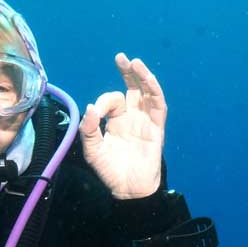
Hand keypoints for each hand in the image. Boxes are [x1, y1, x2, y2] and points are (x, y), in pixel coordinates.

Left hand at [79, 52, 166, 198]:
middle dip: (128, 72)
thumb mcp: (92, 150)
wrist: (127, 189)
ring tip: (135, 63)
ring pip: (147, 93)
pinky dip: (154, 91)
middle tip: (121, 57)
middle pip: (133, 88)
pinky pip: (158, 106)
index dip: (103, 102)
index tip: (96, 112)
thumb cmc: (110, 171)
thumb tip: (90, 107)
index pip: (112, 101)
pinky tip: (148, 79)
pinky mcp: (157, 128)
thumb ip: (89, 129)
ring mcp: (146, 121)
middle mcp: (132, 117)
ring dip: (143, 77)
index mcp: (117, 120)